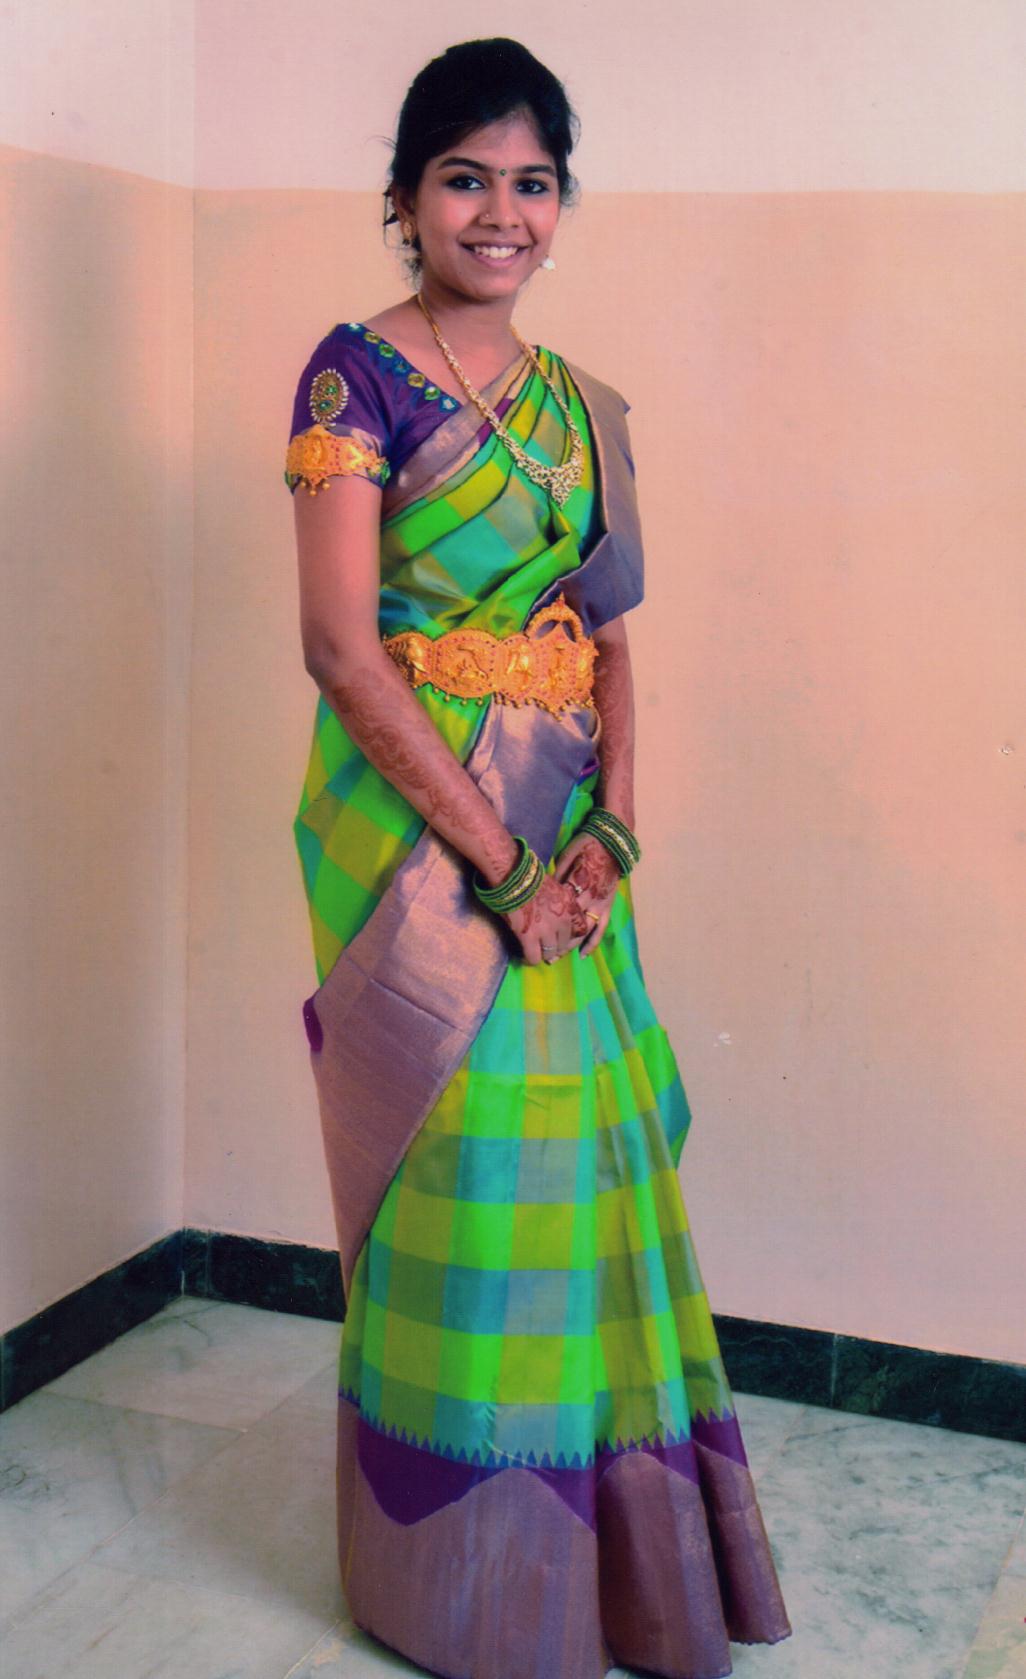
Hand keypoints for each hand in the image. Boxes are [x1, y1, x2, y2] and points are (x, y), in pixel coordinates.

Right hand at [503, 873, 592, 965]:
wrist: (515, 878)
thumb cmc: (533, 879)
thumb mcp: (558, 889)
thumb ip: (563, 903)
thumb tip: (561, 914)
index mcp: (571, 908)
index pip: (580, 932)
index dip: (569, 937)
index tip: (560, 937)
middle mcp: (562, 922)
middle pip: (564, 946)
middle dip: (555, 947)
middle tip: (544, 946)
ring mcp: (547, 931)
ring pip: (549, 954)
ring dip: (542, 954)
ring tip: (534, 951)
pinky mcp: (529, 937)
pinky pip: (534, 958)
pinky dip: (529, 959)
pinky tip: (524, 956)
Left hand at [550, 833, 620, 957]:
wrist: (612, 842)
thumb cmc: (585, 845)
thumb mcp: (566, 856)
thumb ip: (558, 876)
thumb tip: (546, 891)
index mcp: (577, 884)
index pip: (558, 909)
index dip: (545, 923)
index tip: (532, 934)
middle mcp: (589, 898)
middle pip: (569, 925)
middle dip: (555, 941)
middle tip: (541, 954)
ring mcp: (600, 904)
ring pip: (584, 931)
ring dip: (570, 946)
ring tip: (556, 958)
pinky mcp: (608, 906)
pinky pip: (601, 928)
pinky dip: (592, 943)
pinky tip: (583, 956)